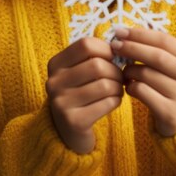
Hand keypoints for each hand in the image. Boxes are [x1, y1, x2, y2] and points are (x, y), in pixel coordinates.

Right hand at [46, 37, 123, 153]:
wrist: (69, 130)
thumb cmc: (81, 92)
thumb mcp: (79, 70)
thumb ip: (94, 55)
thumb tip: (121, 45)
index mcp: (55, 64)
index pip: (86, 45)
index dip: (105, 49)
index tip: (113, 58)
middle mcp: (54, 82)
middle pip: (97, 65)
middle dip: (116, 71)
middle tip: (120, 78)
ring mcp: (61, 102)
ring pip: (105, 85)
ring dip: (118, 87)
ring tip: (117, 90)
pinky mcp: (74, 121)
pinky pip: (107, 103)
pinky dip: (116, 100)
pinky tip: (113, 102)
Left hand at [111, 26, 175, 136]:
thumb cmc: (171, 87)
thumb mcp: (173, 66)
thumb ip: (157, 49)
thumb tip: (126, 32)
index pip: (164, 40)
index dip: (140, 34)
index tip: (120, 31)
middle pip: (156, 55)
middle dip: (132, 48)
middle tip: (114, 45)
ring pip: (147, 74)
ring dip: (129, 70)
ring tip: (124, 71)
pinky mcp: (171, 113)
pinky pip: (143, 92)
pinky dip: (131, 86)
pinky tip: (129, 87)